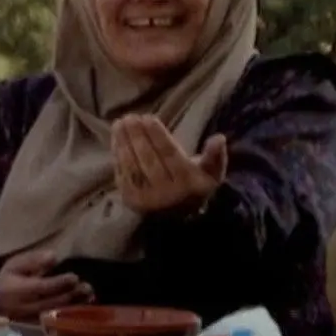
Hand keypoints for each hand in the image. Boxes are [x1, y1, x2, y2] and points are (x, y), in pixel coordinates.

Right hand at [0, 249, 92, 322]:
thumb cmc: (6, 281)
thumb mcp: (14, 265)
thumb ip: (33, 260)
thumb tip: (54, 256)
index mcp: (21, 289)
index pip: (43, 287)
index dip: (60, 283)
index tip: (74, 276)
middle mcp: (28, 305)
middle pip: (53, 301)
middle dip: (72, 294)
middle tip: (86, 286)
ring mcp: (33, 317)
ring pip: (57, 312)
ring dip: (74, 304)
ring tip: (88, 295)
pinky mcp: (37, 325)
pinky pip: (56, 320)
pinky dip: (70, 314)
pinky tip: (81, 307)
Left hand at [112, 114, 226, 215]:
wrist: (180, 217)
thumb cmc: (195, 185)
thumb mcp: (211, 172)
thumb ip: (215, 155)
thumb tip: (219, 138)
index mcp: (188, 183)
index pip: (170, 155)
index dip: (158, 135)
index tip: (148, 117)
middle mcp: (166, 193)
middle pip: (149, 159)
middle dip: (137, 136)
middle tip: (130, 117)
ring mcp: (146, 198)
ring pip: (133, 166)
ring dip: (123, 143)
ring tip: (119, 123)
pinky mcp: (131, 200)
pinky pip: (123, 174)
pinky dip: (118, 155)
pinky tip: (116, 139)